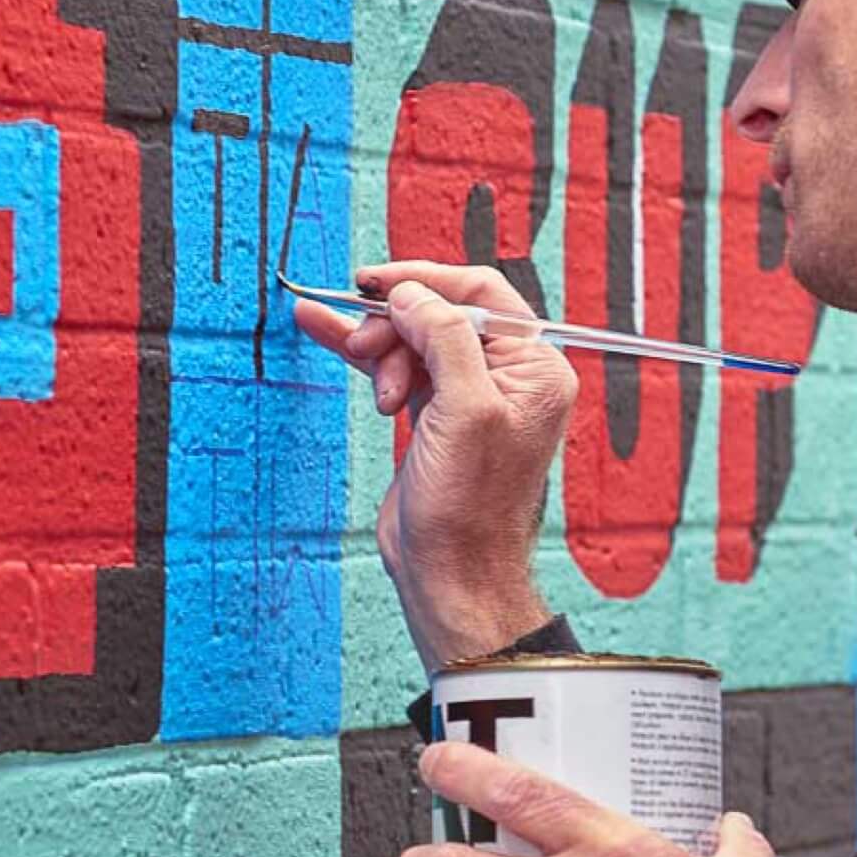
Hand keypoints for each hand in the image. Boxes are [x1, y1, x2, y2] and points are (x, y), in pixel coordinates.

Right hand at [293, 261, 575, 670]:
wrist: (448, 575)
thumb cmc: (470, 508)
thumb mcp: (466, 411)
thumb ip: (445, 339)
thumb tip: (414, 292)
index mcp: (535, 368)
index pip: (483, 294)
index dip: (429, 281)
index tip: (379, 282)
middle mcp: (506, 376)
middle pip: (441, 314)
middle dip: (396, 322)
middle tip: (364, 344)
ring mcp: (467, 396)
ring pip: (413, 339)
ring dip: (377, 344)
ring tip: (356, 362)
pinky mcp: (433, 416)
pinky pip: (394, 365)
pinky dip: (360, 351)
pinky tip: (321, 327)